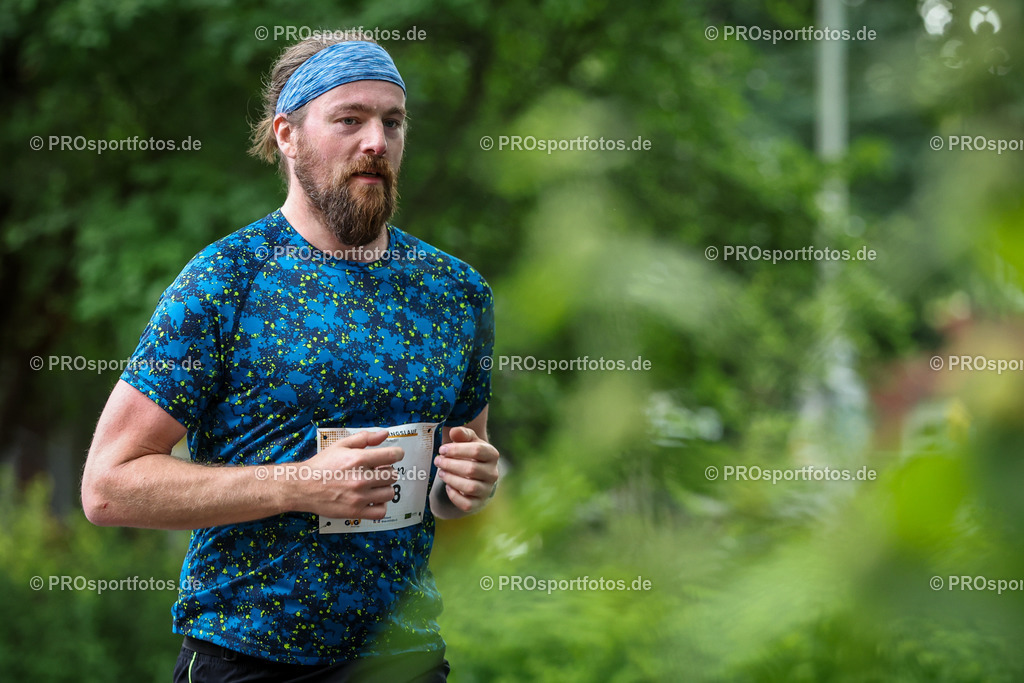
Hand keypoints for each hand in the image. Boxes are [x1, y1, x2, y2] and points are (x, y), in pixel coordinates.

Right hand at [287, 430, 402, 518]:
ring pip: (389, 493)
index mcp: (359, 459)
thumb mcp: (341, 445)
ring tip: (373, 486)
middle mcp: (361, 479)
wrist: (302, 487)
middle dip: (386, 471)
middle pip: (392, 475)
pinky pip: (381, 512)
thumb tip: (385, 434)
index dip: (396, 454)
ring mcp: (359, 497)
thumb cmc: (321, 465)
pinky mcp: (355, 512)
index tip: (393, 456)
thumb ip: (365, 438)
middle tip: (376, 472)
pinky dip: (380, 506)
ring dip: (384, 488)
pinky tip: (372, 499)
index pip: (392, 456)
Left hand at [433, 426, 499, 513]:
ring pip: (469, 487)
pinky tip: (448, 486)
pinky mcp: (478, 503)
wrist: (477, 475)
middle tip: (437, 461)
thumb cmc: (471, 454)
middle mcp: (493, 473)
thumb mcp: (469, 441)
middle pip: (471, 469)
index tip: (442, 449)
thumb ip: (462, 434)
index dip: (457, 450)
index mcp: (492, 455)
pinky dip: (454, 496)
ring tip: (441, 472)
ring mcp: (487, 489)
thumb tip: (454, 432)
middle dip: (450, 465)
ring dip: (451, 479)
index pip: (477, 450)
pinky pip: (466, 504)